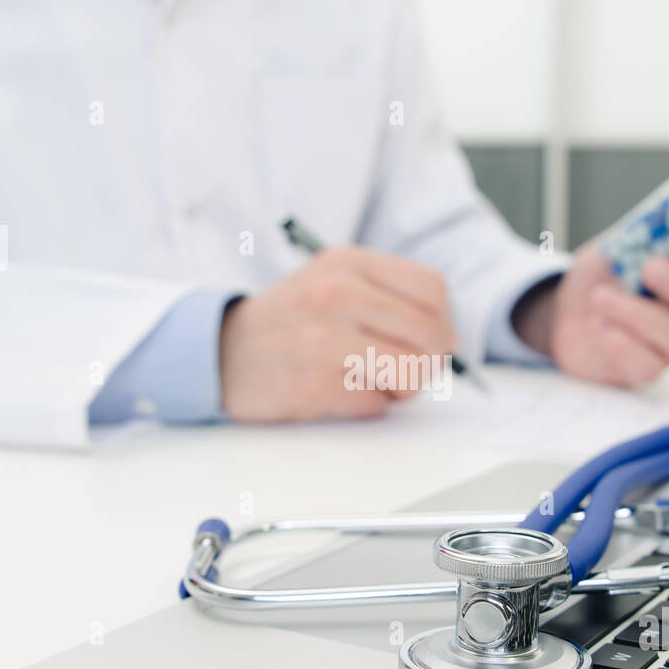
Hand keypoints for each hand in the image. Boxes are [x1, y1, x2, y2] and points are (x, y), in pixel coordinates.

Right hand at [219, 247, 457, 420]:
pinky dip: (368, 405)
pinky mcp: (314, 385)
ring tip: (372, 380)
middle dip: (429, 361)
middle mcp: (336, 294)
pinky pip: (378, 405)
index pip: (432, 289)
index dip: (442, 321)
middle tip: (406, 369)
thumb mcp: (333, 282)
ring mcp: (324, 340)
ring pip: (412, 373)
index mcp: (347, 263)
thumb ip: (388, 296)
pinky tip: (338, 391)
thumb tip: (447, 338)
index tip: (430, 338)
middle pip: (431, 334)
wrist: (221, 352)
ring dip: (401, 387)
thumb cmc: (291, 322)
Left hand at [513, 231, 668, 385]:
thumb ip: (649, 229)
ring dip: (638, 313)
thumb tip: (665, 213)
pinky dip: (621, 343)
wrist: (567, 309)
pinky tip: (599, 324)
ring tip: (600, 297)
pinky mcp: (647, 368)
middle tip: (651, 268)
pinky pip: (649, 366)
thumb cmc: (608, 273)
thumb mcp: (625, 239)